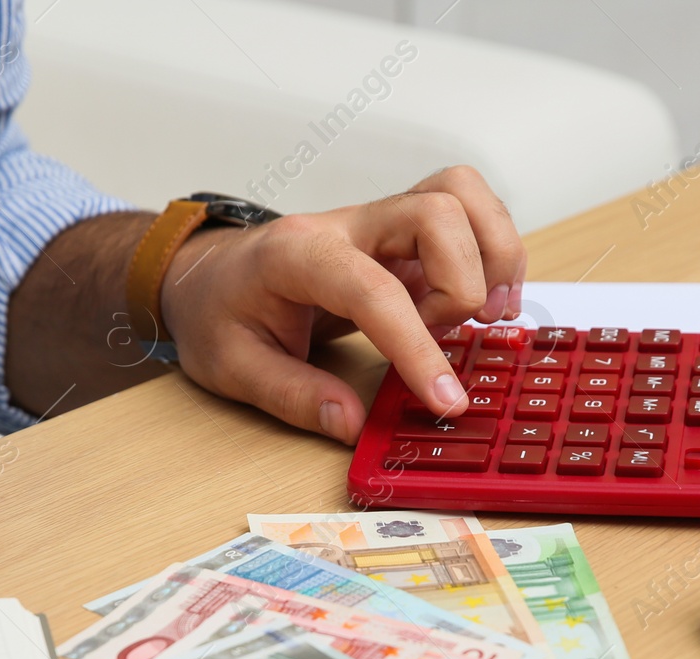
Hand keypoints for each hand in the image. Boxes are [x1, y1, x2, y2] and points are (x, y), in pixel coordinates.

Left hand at [159, 166, 526, 443]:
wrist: (205, 275)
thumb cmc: (216, 313)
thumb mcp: (233, 368)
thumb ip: (294, 395)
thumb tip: (352, 423)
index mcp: (297, 254)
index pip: (374, 289)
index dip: (417, 347)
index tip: (444, 400)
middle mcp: (347, 225)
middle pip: (437, 209)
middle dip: (465, 281)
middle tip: (453, 338)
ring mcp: (379, 224)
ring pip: (461, 194)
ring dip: (494, 252)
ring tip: (488, 315)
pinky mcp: (402, 238)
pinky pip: (466, 215)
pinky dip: (492, 252)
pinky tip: (481, 303)